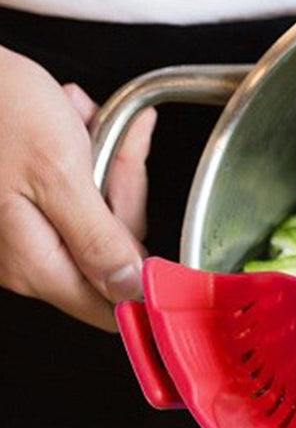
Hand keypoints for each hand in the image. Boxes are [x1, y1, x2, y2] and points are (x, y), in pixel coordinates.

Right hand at [0, 46, 155, 329]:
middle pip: (112, 256)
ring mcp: (17, 238)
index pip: (114, 307)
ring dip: (101, 164)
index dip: (146, 271)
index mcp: (37, 266)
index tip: (149, 222)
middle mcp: (24, 263)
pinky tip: (67, 120)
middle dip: (121, 194)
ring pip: (96, 218)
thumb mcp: (59, 172)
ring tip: (78, 120)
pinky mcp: (15, 210)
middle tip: (112, 142)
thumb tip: (134, 292)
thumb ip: (100, 240)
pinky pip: (71, 195)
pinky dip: (80, 155)